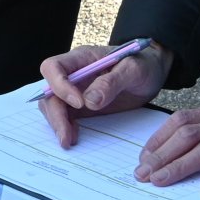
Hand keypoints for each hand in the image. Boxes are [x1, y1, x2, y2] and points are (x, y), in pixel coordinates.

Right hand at [37, 41, 174, 148]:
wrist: (151, 72)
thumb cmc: (143, 64)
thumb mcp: (133, 70)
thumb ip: (112, 82)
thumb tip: (89, 101)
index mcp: (82, 58)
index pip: (53, 67)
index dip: (59, 86)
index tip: (80, 103)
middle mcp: (73, 74)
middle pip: (48, 91)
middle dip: (55, 114)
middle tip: (66, 136)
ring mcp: (75, 90)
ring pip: (52, 105)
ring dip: (57, 123)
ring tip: (69, 141)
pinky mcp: (80, 106)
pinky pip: (64, 116)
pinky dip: (65, 128)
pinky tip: (74, 137)